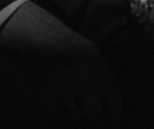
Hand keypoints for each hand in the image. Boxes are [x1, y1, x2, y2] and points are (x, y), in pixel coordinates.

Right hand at [0, 1, 121, 125]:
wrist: (40, 38)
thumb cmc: (70, 46)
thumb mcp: (94, 55)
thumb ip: (104, 78)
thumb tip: (112, 107)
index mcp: (98, 69)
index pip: (114, 100)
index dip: (112, 111)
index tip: (109, 115)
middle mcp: (82, 81)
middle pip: (93, 112)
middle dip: (90, 110)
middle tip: (85, 104)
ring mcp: (63, 89)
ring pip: (74, 115)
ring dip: (73, 111)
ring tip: (69, 98)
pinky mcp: (45, 95)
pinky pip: (56, 113)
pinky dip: (57, 109)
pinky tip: (57, 97)